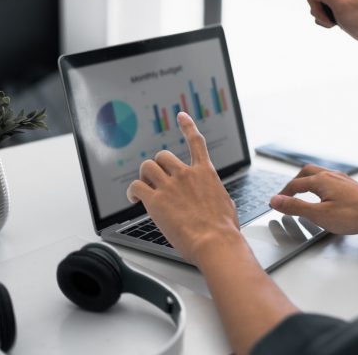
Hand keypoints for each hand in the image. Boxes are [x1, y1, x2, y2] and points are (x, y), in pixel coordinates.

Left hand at [126, 112, 241, 265]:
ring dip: (143, 177)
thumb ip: (215, 195)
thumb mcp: (226, 204)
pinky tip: (134, 200)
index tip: (181, 116)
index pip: (196, 141)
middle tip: (154, 180)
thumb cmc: (224, 229)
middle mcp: (186, 175)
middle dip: (157, 167)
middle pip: (162, 156)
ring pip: (146, 168)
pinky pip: (135, 187)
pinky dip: (132, 192)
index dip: (187, 126)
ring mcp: (170, 186)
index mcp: (206, 173)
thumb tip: (216, 200)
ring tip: (143, 190)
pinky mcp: (155, 201)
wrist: (215, 242)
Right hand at [270, 164, 357, 234]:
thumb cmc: (355, 214)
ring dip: (307, 181)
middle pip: (306, 173)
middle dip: (294, 182)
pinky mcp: (352, 187)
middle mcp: (332, 176)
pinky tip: (325, 196)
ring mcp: (343, 180)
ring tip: (303, 192)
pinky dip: (320, 185)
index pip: (295, 185)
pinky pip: (331, 180)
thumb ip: (296, 207)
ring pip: (320, 175)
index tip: (275, 203)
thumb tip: (276, 201)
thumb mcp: (319, 215)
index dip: (283, 194)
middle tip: (287, 193)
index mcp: (321, 180)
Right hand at [303, 0, 357, 41]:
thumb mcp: (339, 4)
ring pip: (314, 6)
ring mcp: (332, 1)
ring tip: (332, 21)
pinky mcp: (331, 11)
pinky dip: (324, 21)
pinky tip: (334, 24)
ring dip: (320, 16)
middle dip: (316, 7)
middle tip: (325, 15)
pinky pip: (318, 15)